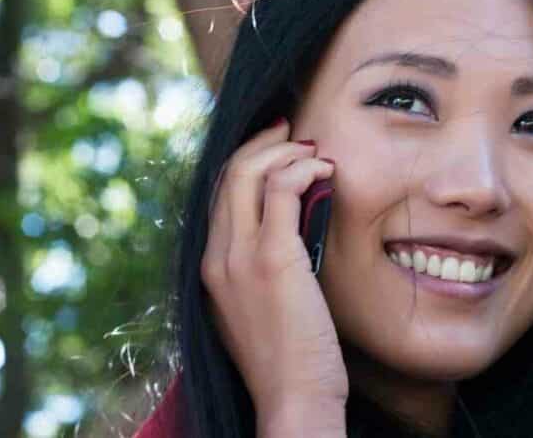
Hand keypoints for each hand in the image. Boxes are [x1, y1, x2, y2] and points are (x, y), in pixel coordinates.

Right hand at [200, 117, 347, 431]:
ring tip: (313, 151)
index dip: (243, 162)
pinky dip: (302, 170)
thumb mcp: (256, 307)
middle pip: (227, 174)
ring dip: (283, 151)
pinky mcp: (272, 259)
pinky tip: (324, 172)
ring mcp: (239, 256)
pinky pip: (282, 190)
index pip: (217, 195)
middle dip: (260, 143)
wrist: (291, 400)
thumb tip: (289, 226)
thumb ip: (259, 266)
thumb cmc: (285, 360)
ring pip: (248, 173)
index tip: (272, 148)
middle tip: (291, 132)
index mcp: (209, 266)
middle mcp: (216, 255)